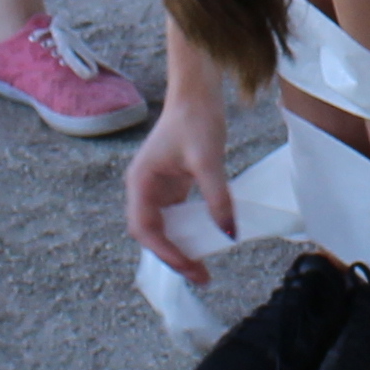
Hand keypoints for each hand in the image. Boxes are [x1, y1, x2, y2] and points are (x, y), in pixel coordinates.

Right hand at [124, 92, 235, 283]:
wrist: (197, 93)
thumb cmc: (196, 120)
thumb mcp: (209, 161)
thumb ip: (217, 198)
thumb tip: (229, 233)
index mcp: (141, 182)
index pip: (145, 228)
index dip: (165, 252)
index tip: (189, 266)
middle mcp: (143, 188)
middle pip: (151, 234)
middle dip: (173, 256)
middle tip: (200, 275)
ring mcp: (156, 188)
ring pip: (163, 228)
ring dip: (179, 248)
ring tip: (202, 268)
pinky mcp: (172, 186)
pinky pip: (176, 217)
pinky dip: (188, 232)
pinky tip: (205, 241)